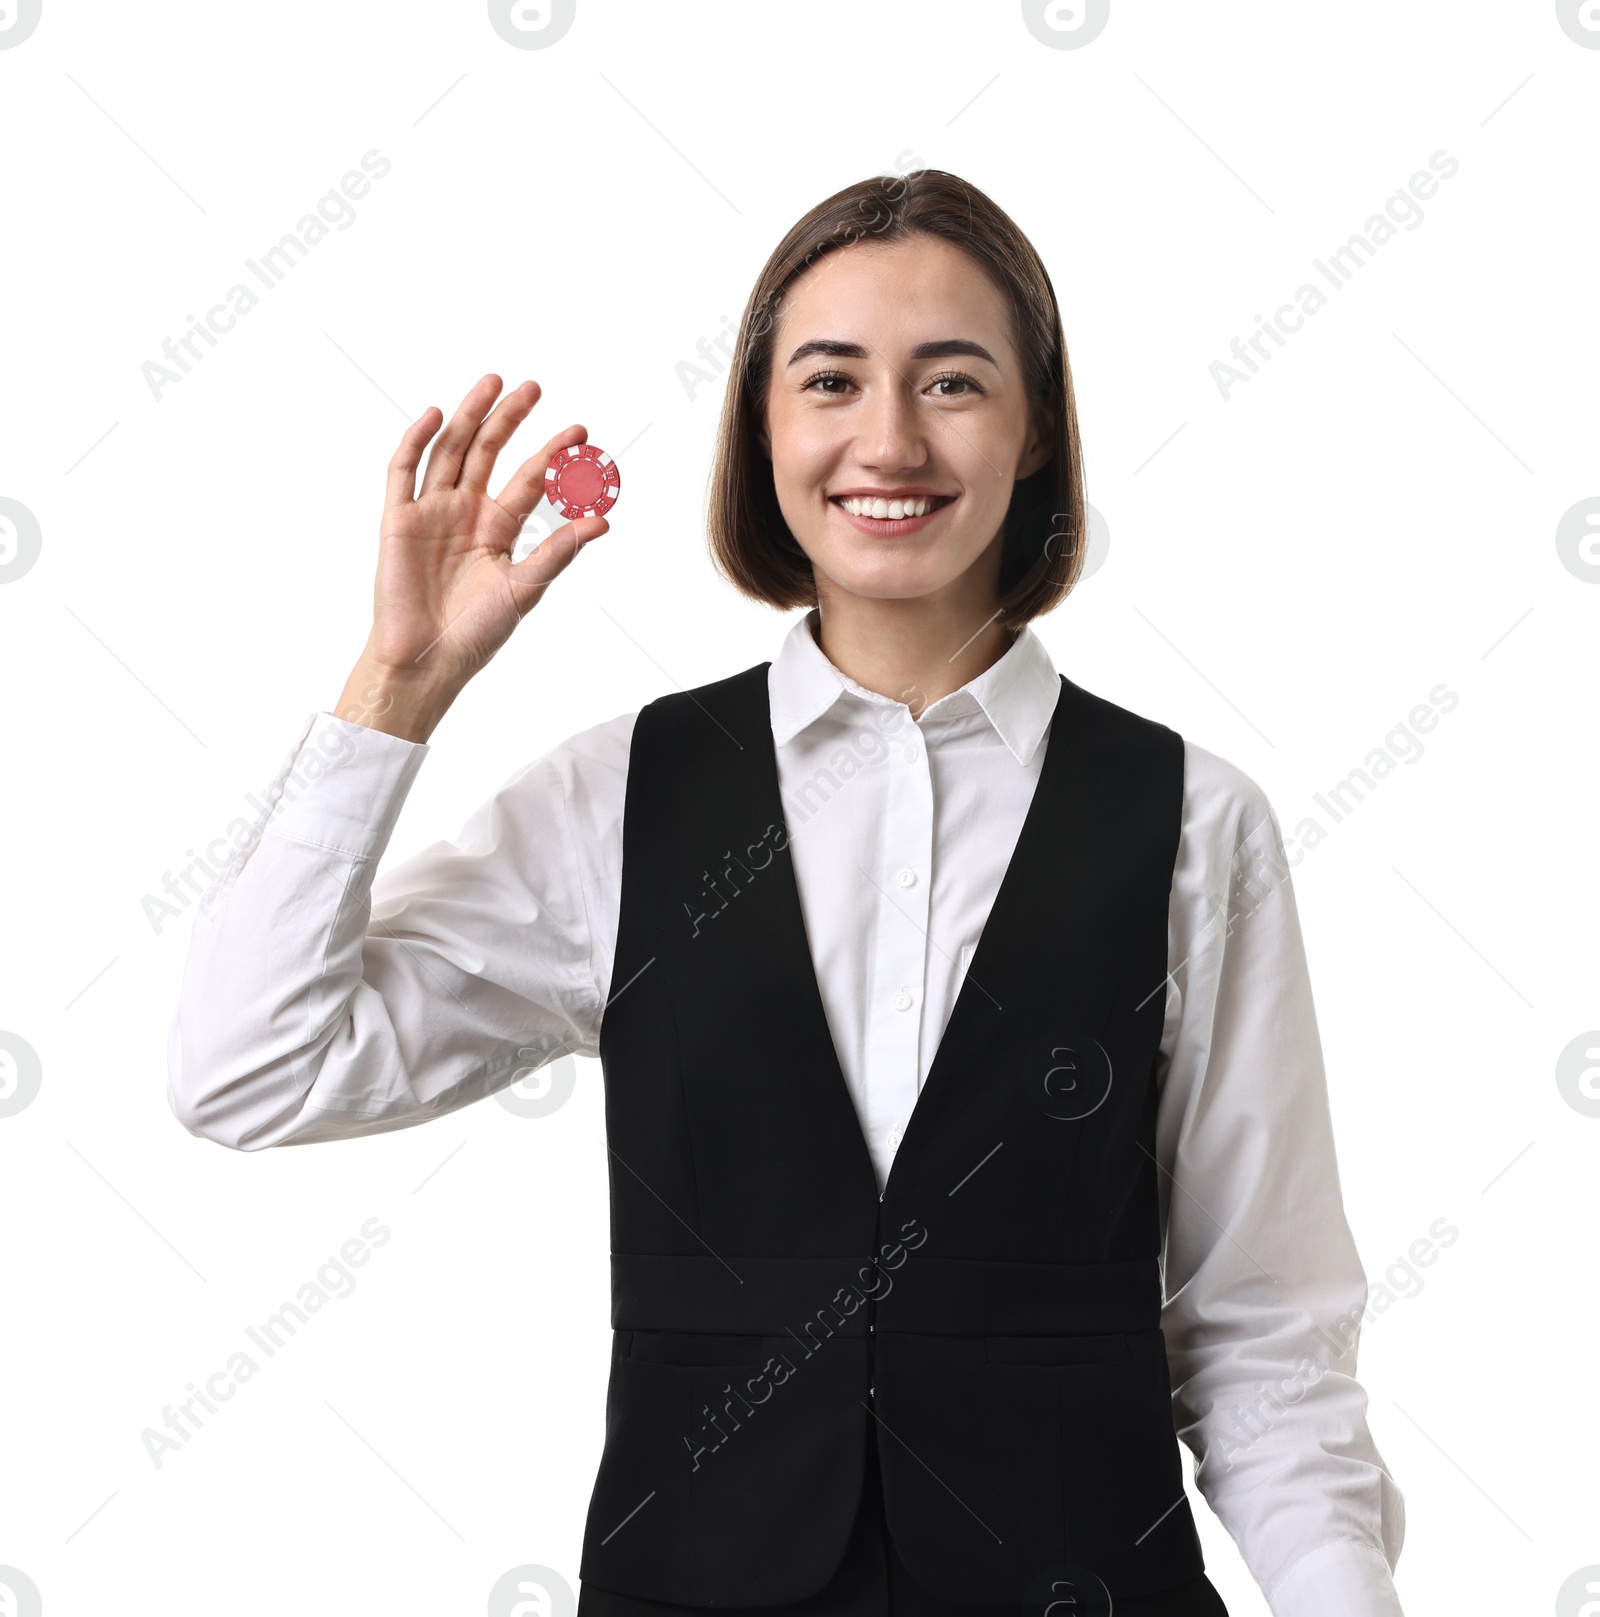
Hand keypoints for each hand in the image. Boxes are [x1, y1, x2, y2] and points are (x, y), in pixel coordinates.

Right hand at [360, 373, 608, 692]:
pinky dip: (417, 442)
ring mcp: (431, 513)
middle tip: (534, 386)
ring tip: (492, 383)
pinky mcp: (398, 521)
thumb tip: (603, 520)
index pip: (528, 480)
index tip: (581, 432)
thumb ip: (559, 551)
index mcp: (497, 529)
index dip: (553, 455)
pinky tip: (436, 415)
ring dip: (469, 416)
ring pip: (451, 451)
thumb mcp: (526, 589)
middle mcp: (465, 513)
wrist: (428, 661)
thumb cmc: (476, 633)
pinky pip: (404, 472)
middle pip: (488, 453)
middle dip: (510, 419)